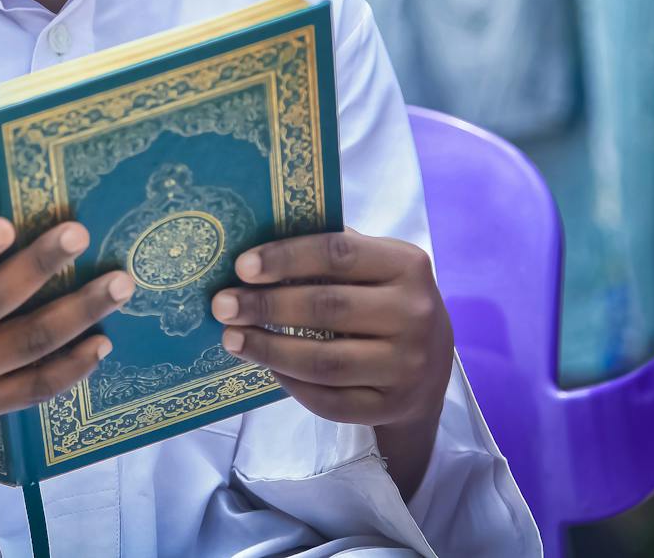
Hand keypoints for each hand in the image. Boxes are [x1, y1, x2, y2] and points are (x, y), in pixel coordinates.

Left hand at [211, 228, 451, 494]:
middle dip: (266, 306)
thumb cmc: (384, 300)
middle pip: (327, 309)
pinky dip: (292, 385)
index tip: (242, 267)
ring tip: (233, 338)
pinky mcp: (393, 406)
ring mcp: (408, 366)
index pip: (338, 254)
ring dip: (269, 349)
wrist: (430, 365)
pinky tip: (268, 367)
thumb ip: (329, 253)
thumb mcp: (374, 266)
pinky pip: (331, 401)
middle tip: (223, 305)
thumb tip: (256, 246)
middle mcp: (415, 314)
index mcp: (407, 265)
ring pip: (325, 361)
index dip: (286, 258)